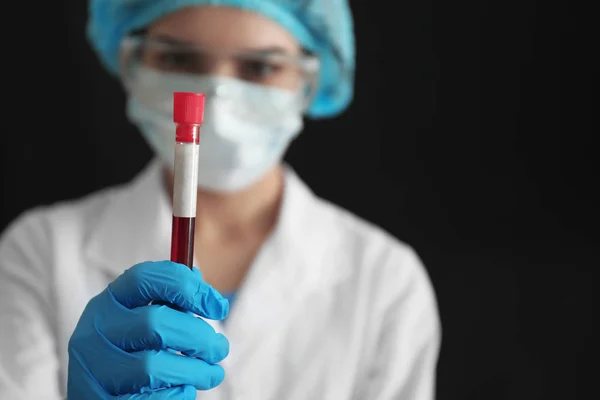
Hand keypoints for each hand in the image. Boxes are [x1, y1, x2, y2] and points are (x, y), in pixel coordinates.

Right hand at [67, 261, 229, 398]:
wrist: (99, 393)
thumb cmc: (131, 349)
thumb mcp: (142, 318)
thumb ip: (170, 301)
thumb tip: (203, 290)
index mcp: (109, 302)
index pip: (143, 277)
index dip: (186, 287)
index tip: (219, 307)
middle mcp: (95, 330)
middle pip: (154, 322)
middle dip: (199, 336)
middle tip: (220, 348)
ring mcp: (93, 368)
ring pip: (153, 366)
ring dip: (195, 370)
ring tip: (212, 373)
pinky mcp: (98, 399)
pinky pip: (148, 399)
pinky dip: (176, 394)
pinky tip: (186, 389)